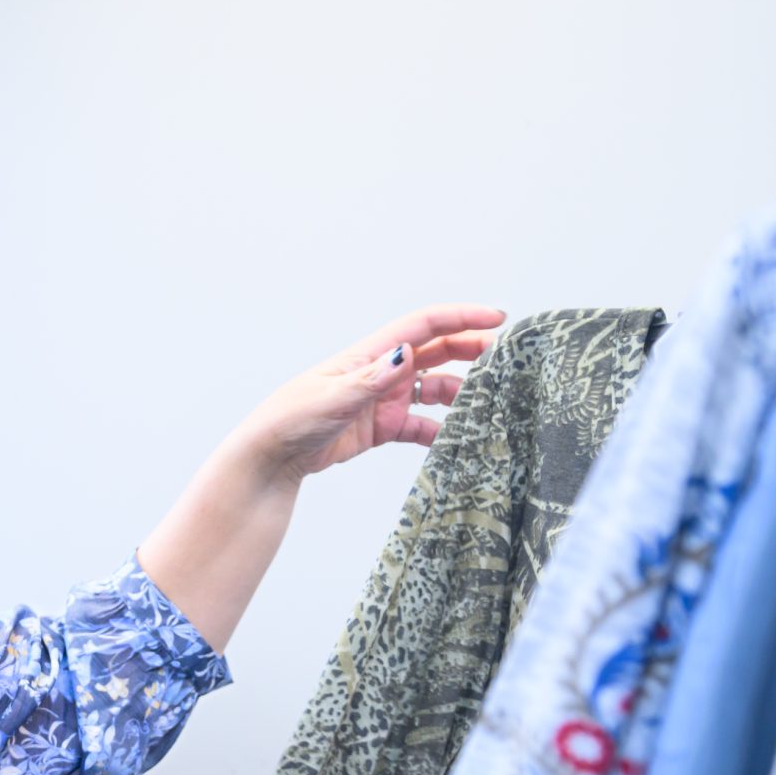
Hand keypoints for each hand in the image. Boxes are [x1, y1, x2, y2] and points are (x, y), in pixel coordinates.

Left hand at [223, 304, 505, 484]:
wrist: (271, 457)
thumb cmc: (291, 419)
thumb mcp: (333, 397)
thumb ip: (372, 380)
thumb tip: (405, 355)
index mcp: (370, 354)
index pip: (423, 325)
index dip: (461, 317)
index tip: (497, 318)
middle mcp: (381, 371)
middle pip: (436, 352)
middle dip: (471, 351)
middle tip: (505, 359)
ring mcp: (383, 399)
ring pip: (433, 389)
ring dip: (461, 393)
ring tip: (490, 401)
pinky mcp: (381, 427)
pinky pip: (420, 425)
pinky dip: (440, 431)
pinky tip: (459, 438)